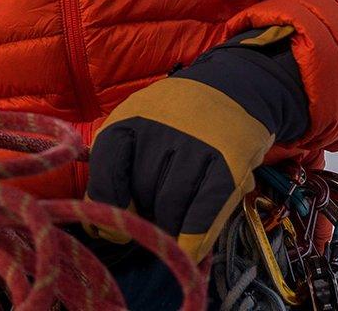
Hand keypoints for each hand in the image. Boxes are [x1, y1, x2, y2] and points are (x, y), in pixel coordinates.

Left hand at [84, 26, 305, 261]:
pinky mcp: (230, 163)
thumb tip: (102, 231)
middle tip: (154, 219)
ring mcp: (197, 146)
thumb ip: (116, 167)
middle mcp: (161, 131)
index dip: (105, 203)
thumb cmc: (176, 118)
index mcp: (130, 120)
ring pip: (169, 207)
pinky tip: (188, 252)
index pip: (106, 168)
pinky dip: (194, 239)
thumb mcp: (138, 125)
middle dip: (143, 216)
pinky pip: (204, 212)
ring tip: (173, 227)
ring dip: (169, 229)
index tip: (112, 229)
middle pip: (140, 194)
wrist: (235, 86)